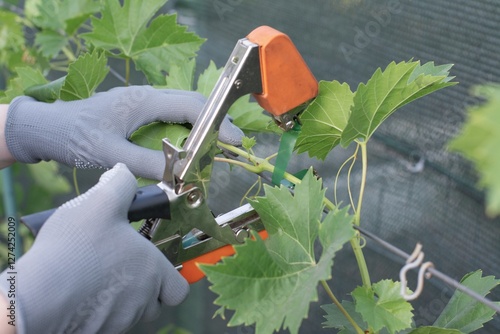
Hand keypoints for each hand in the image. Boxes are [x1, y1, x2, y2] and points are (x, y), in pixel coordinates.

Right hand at [0, 163, 187, 332]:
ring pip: (129, 312)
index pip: (179, 288)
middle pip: (154, 300)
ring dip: (120, 296)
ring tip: (97, 274)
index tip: (158, 266)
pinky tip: (79, 289)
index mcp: (152, 271)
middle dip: (145, 287)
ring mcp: (118, 320)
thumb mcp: (101, 203)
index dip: (173, 277)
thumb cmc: (76, 248)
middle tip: (124, 267)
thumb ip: (120, 184)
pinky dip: (98, 308)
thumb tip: (123, 172)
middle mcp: (141, 301)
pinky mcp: (95, 331)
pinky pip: (105, 321)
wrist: (38, 294)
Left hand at [4, 86, 243, 178]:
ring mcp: (143, 102)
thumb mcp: (110, 153)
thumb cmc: (75, 137)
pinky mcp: (138, 111)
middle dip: (216, 121)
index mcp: (144, 101)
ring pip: (183, 107)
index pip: (191, 106)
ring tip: (217, 144)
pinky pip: (171, 115)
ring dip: (202, 124)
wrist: (49, 128)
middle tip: (232, 143)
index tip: (233, 141)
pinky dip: (187, 128)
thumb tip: (179, 175)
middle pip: (193, 103)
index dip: (216, 123)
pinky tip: (190, 144)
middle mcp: (148, 96)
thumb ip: (145, 163)